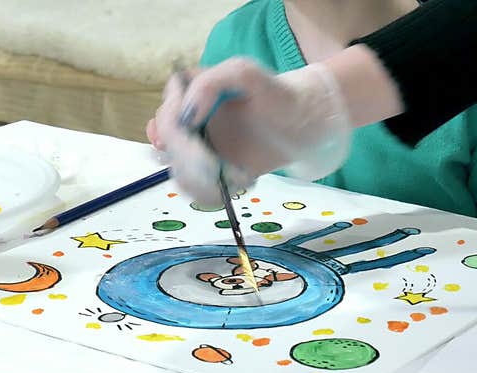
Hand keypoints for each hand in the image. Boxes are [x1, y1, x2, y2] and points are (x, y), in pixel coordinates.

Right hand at [151, 57, 352, 204]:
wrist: (308, 123)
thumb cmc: (280, 94)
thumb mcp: (247, 74)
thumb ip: (210, 83)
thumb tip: (185, 116)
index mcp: (188, 92)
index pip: (168, 122)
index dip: (182, 145)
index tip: (209, 159)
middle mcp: (188, 119)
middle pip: (170, 153)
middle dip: (199, 168)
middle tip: (230, 173)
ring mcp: (198, 146)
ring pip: (180, 174)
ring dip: (208, 184)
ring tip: (242, 176)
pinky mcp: (211, 169)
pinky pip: (196, 190)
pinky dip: (214, 194)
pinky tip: (241, 182)